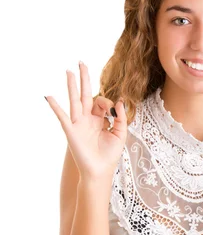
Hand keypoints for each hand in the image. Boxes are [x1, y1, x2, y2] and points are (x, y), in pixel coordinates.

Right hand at [45, 62, 127, 179]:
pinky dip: (55, 107)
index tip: (113, 113)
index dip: (109, 103)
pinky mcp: (71, 131)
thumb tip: (120, 101)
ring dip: (71, 86)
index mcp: (99, 119)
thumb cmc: (109, 155)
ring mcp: (78, 123)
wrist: (100, 171)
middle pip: (85, 94)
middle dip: (84, 79)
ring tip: (69, 71)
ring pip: (74, 100)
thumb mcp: (120, 134)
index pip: (102, 102)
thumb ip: (121, 118)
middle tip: (82, 62)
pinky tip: (49, 96)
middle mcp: (88, 119)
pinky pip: (62, 116)